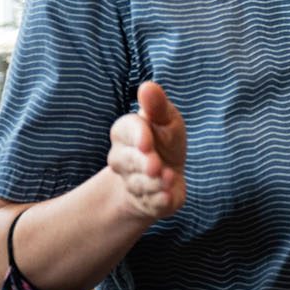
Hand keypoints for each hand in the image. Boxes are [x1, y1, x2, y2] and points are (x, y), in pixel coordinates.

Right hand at [107, 80, 186, 221]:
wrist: (165, 177)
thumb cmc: (165, 141)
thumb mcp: (166, 120)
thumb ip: (157, 106)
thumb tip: (148, 85)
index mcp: (125, 133)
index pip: (124, 130)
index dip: (136, 136)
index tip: (147, 141)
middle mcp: (121, 158)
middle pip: (126, 160)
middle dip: (142, 163)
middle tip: (156, 165)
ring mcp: (131, 182)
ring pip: (137, 183)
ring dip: (153, 182)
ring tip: (167, 178)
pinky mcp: (146, 202)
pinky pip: (149, 203)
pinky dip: (159, 201)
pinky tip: (167, 197)